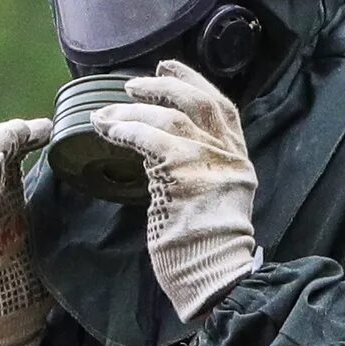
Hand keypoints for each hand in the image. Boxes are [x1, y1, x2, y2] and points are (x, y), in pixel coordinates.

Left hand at [93, 61, 261, 320]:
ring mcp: (209, 164)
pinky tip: (108, 129)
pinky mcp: (184, 175)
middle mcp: (228, 157)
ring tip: (107, 112)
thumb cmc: (204, 252)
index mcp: (238, 162)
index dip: (195, 83)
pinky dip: (127, 130)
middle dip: (164, 86)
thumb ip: (196, 175)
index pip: (222, 109)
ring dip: (135, 110)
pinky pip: (151, 140)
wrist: (214, 277)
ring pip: (171, 118)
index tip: (170, 67)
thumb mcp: (210, 204)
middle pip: (198, 103)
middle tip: (133, 84)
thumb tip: (160, 158)